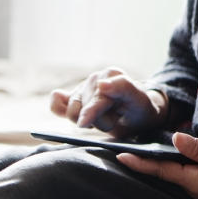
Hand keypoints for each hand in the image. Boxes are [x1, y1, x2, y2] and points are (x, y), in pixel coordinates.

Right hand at [50, 67, 167, 138]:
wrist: (137, 116)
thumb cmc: (140, 109)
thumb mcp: (139, 100)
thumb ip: (123, 88)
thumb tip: (101, 84)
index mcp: (110, 75)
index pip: (96, 97)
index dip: (91, 112)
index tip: (83, 123)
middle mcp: (94, 79)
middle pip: (84, 107)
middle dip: (98, 122)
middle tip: (115, 122)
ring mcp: (82, 89)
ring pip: (72, 111)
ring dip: (86, 121)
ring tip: (104, 120)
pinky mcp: (73, 100)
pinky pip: (57, 104)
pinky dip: (58, 108)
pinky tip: (71, 113)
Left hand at [116, 133, 197, 198]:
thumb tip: (175, 137)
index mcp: (194, 182)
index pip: (160, 170)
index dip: (140, 163)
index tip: (120, 156)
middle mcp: (192, 188)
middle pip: (163, 173)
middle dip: (143, 162)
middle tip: (123, 149)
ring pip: (173, 174)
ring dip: (156, 164)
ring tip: (138, 151)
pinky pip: (184, 175)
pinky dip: (172, 166)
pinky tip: (168, 156)